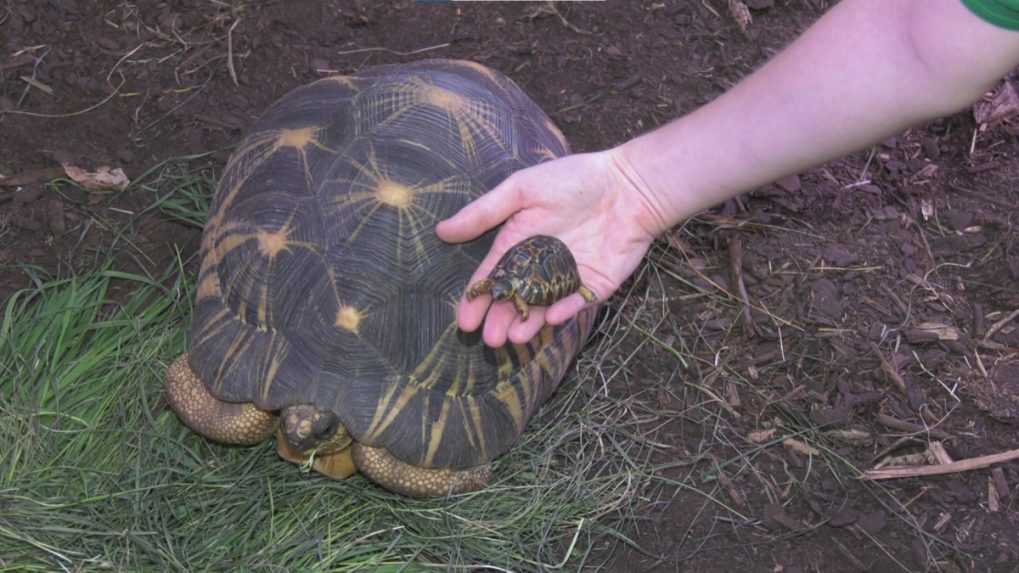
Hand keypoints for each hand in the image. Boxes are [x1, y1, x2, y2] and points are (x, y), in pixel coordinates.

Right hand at [436, 148, 663, 346]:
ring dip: (529, 324)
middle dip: (501, 320)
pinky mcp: (596, 285)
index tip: (464, 320)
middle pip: (516, 299)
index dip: (478, 298)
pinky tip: (551, 318)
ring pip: (543, 307)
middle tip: (489, 339)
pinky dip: (565, 310)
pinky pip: (578, 302)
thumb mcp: (521, 190)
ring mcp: (568, 277)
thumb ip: (484, 213)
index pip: (493, 277)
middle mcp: (540, 265)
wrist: (628, 184)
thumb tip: (442, 230)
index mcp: (518, 243)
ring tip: (514, 339)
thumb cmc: (573, 180)